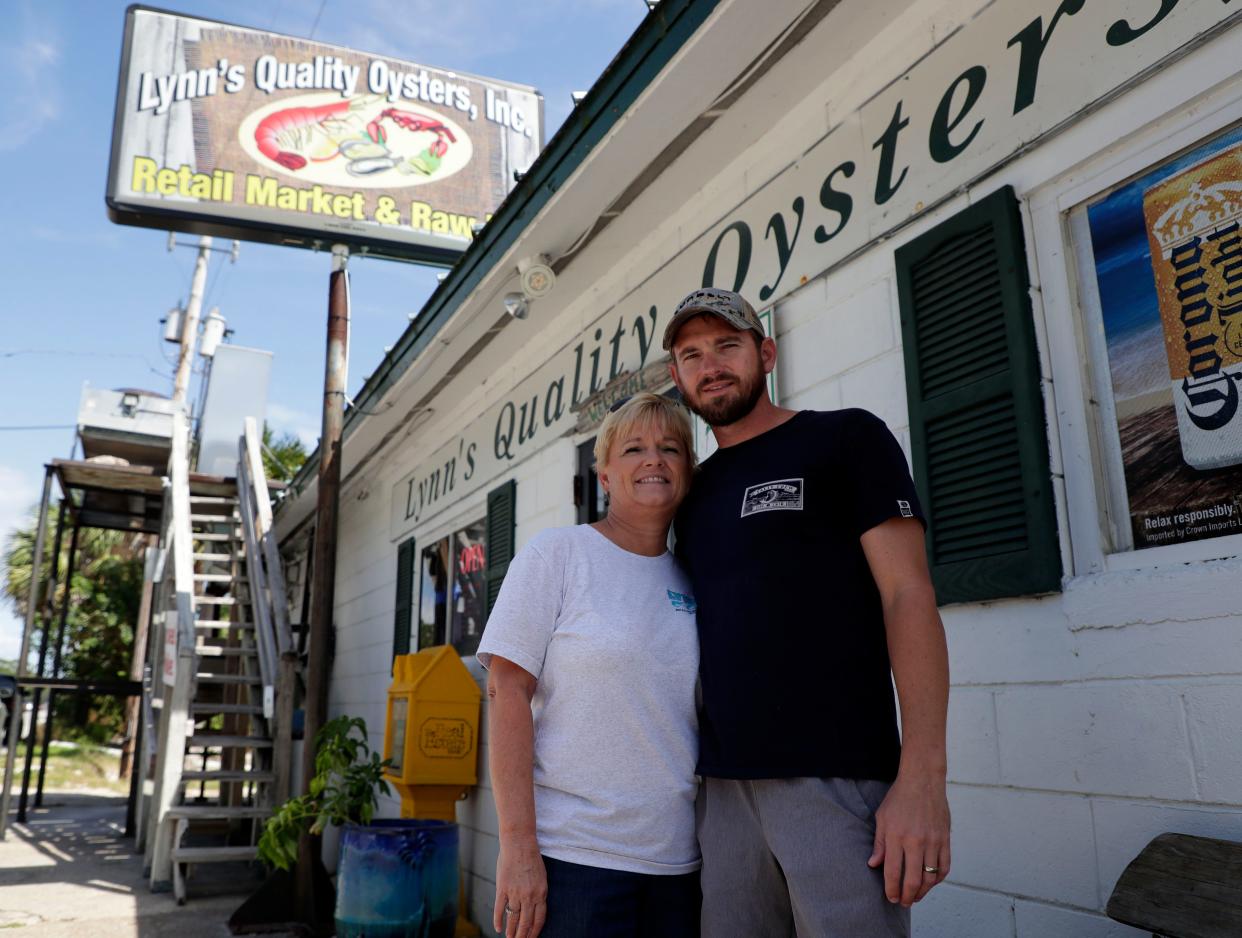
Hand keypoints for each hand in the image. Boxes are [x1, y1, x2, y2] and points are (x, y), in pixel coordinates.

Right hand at [494, 835, 547, 937]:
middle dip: (523, 936)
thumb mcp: (541, 877)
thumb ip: (538, 893)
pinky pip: (500, 909)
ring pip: (513, 918)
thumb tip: (534, 908)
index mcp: (541, 893)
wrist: (519, 843)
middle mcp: (529, 896)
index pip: (539, 919)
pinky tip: (498, 928)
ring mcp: (515, 893)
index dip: (535, 931)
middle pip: (526, 922)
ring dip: (511, 931)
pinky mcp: (502, 889)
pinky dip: (498, 920)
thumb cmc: (531, 858)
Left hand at [866, 771, 950, 906]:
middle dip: (907, 896)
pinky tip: (931, 883)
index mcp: (896, 836)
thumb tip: (873, 865)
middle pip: (913, 880)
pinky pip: (944, 867)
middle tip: (903, 902)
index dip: (891, 889)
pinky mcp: (945, 839)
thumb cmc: (899, 798)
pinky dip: (938, 879)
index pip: (893, 872)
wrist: (923, 780)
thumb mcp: (882, 818)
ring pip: (930, 878)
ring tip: (916, 897)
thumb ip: (879, 844)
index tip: (890, 897)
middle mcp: (915, 841)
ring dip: (923, 892)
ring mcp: (933, 841)